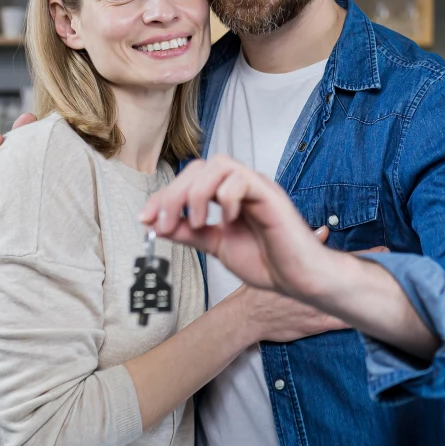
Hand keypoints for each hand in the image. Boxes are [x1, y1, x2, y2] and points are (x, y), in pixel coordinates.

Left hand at [140, 155, 335, 299]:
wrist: (298, 280)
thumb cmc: (268, 262)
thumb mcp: (216, 246)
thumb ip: (190, 233)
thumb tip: (158, 224)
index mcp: (229, 195)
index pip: (190, 179)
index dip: (164, 196)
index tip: (145, 219)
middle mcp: (242, 186)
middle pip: (200, 167)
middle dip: (174, 194)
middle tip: (164, 223)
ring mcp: (257, 188)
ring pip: (219, 165)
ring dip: (197, 193)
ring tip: (197, 223)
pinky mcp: (270, 196)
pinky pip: (243, 180)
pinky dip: (227, 198)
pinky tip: (227, 221)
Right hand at [228, 227, 387, 342]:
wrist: (247, 318)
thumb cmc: (262, 290)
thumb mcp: (280, 261)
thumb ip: (306, 245)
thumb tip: (325, 228)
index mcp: (312, 272)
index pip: (344, 260)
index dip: (367, 255)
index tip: (387, 251)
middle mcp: (320, 291)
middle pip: (353, 283)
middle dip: (374, 277)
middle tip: (400, 270)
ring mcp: (321, 310)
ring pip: (352, 304)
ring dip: (369, 299)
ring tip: (398, 296)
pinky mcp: (319, 327)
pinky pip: (344, 323)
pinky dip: (358, 319)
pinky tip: (379, 322)